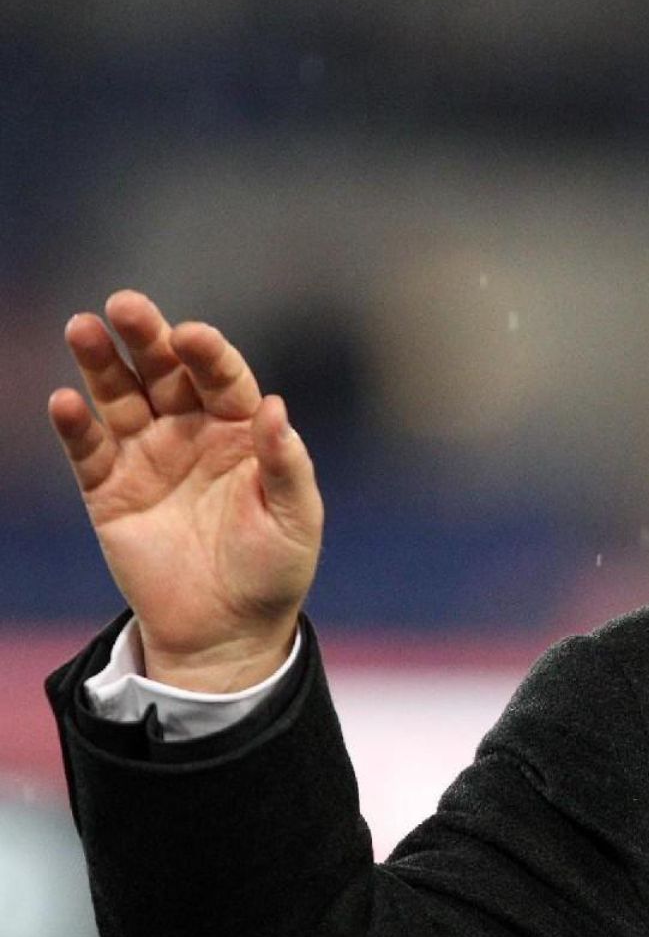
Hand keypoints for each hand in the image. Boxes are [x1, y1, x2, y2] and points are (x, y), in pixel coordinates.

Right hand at [48, 290, 322, 691]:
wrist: (227, 631)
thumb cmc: (273, 569)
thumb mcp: (294, 517)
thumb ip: (285, 463)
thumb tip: (276, 405)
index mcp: (241, 432)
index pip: (222, 378)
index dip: (208, 354)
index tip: (192, 336)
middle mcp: (191, 433)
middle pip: (164, 373)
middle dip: (145, 337)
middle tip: (125, 305)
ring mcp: (147, 458)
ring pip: (119, 399)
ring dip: (100, 364)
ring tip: (82, 328)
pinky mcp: (109, 491)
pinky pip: (88, 451)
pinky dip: (75, 426)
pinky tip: (65, 402)